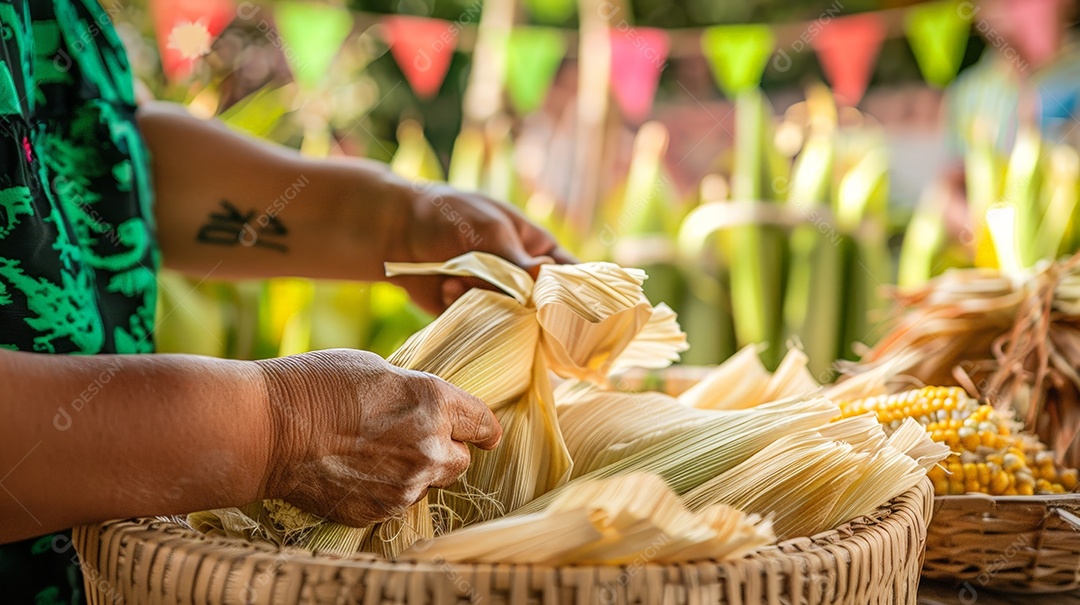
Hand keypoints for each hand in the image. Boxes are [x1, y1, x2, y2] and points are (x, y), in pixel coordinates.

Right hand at [254, 349, 501, 526]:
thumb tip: (426, 407)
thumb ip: (414, 392)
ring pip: (428, 484)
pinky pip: (396, 502)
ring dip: (413, 471)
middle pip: (461, 460)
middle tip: (411, 437)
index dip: (484, 428)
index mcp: (433, 403)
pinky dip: (384, 490)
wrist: (266, 429)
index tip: (485, 434)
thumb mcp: (376, 369)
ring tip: (372, 452)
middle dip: (444, 450)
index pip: (483, 424)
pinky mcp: (378, 511)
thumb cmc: (316, 386)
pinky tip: (355, 471)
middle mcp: (428, 448)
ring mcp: (404, 486)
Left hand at [384, 183, 574, 312]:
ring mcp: (498, 299)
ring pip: (512, 320)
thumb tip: (549, 276)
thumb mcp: (491, 233)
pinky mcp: (474, 315)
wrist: (397, 231)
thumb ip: (518, 263)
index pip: (572, 275)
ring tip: (458, 276)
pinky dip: (465, 307)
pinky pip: (483, 325)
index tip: (576, 311)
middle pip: (544, 307)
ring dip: (488, 302)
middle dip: (525, 304)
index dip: (579, 294)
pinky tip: (446, 286)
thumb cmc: (450, 217)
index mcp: (538, 250)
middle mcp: (523, 279)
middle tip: (507, 296)